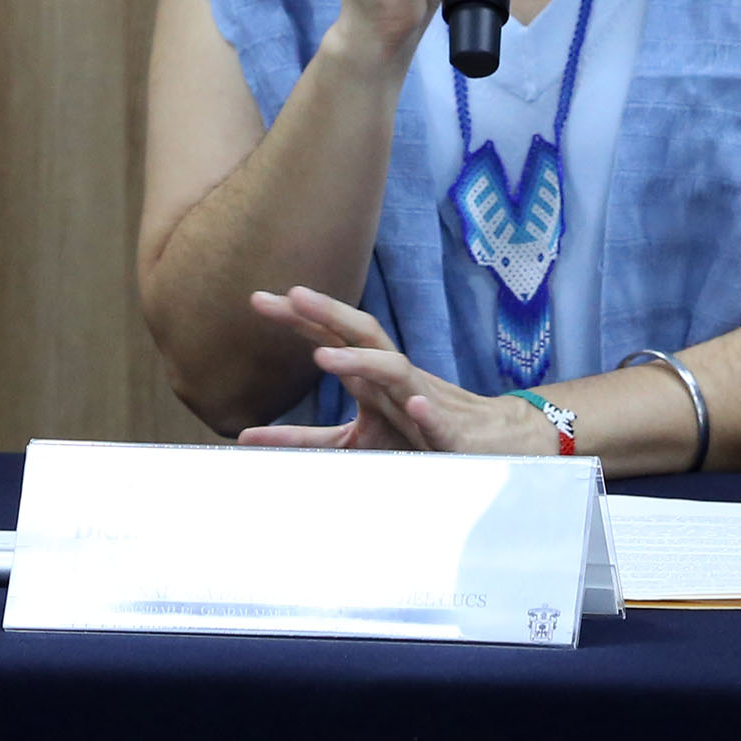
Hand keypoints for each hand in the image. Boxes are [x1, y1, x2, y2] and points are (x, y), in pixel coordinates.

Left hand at [232, 286, 559, 455]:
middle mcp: (397, 379)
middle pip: (362, 335)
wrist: (492, 445)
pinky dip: (427, 412)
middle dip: (327, 314)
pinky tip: (415, 405)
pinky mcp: (450, 434)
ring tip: (324, 357)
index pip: (334, 337)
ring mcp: (424, 401)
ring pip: (395, 372)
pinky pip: (438, 421)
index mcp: (374, 378)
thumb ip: (304, 437)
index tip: (259, 299)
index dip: (300, 318)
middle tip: (289, 295)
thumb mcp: (353, 438)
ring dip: (361, 361)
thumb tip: (248, 436)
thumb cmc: (418, 436)